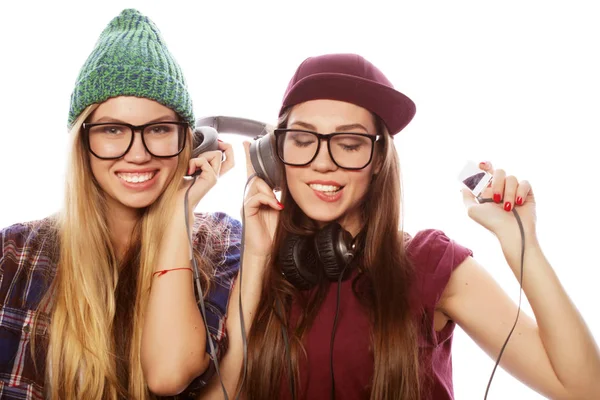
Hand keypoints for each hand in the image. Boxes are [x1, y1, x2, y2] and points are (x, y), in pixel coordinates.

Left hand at [183, 140, 233, 208]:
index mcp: (212, 173)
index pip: (229, 160)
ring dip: (203, 155)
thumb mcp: (189, 167)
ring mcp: (215, 177)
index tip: (218, 142)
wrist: (177, 201)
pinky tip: (188, 172)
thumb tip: (196, 144)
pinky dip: (193, 162)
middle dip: (223, 146)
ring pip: (217, 154)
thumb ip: (195, 158)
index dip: (228, 149)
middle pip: (230, 157)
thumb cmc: (179, 186)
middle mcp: (216, 175)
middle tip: (212, 147)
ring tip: (193, 165)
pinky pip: (203, 161)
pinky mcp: (211, 179)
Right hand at [242, 141, 282, 258]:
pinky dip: (267, 199)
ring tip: (276, 202)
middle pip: (254, 175)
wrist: (265, 250)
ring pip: (256, 184)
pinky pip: (255, 197)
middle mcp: (250, 196)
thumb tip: (285, 183)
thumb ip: (279, 194)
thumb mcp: (279, 207)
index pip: (252, 171)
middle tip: (264, 168)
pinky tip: (275, 206)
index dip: (249, 157)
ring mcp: (247, 203)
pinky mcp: (247, 211)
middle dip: (258, 168)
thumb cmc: (272, 230)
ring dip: (269, 190)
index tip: (246, 142)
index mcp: (257, 194)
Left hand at [462, 161, 536, 242]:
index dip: (484, 165)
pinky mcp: (527, 193)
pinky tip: (519, 203)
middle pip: (499, 171)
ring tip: (507, 207)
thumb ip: (467, 197)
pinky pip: (525, 183)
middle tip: (495, 198)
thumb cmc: (492, 223)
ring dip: (508, 193)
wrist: (512, 232)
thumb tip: (463, 187)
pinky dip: (520, 192)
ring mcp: (515, 190)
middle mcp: (502, 188)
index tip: (481, 165)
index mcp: (488, 190)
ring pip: (512, 178)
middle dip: (497, 183)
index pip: (487, 171)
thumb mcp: (472, 210)